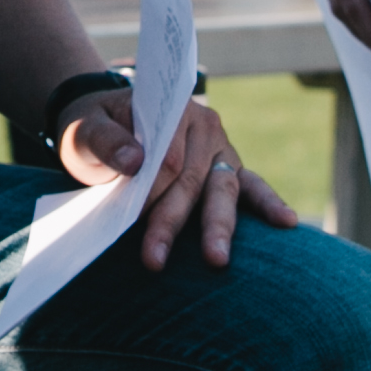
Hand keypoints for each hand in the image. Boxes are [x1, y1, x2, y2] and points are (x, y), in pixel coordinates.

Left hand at [54, 90, 298, 269]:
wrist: (106, 126)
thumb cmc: (96, 130)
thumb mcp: (84, 129)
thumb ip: (103, 140)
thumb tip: (134, 160)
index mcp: (172, 110)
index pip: (167, 158)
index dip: (152, 192)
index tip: (133, 219)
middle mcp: (205, 127)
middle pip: (193, 180)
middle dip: (174, 221)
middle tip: (155, 260)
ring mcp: (221, 151)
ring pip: (223, 191)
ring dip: (217, 228)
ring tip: (217, 260)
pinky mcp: (229, 172)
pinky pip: (252, 188)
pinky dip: (269, 204)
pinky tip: (287, 222)